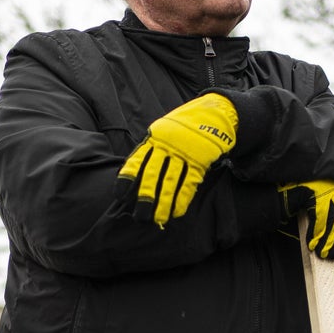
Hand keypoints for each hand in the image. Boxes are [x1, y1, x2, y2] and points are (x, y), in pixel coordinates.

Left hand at [117, 93, 237, 226]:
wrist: (213, 113)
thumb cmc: (182, 127)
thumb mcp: (162, 131)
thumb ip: (149, 149)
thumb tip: (133, 176)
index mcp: (154, 138)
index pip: (137, 160)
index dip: (127, 178)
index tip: (120, 195)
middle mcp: (167, 145)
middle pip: (153, 174)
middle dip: (145, 196)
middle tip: (140, 216)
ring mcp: (184, 153)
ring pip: (171, 181)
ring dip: (164, 202)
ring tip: (159, 219)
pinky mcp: (200, 160)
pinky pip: (189, 182)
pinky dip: (183, 198)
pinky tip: (177, 211)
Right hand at [279, 180, 333, 264]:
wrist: (268, 205)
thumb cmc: (290, 217)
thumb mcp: (312, 229)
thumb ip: (328, 239)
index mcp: (333, 194)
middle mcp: (330, 186)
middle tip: (328, 256)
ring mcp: (321, 185)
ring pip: (333, 213)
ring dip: (327, 237)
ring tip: (320, 252)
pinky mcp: (310, 187)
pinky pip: (319, 210)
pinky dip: (317, 228)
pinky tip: (311, 242)